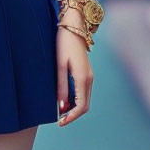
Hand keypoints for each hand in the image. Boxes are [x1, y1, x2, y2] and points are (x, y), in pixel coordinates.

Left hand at [56, 7, 92, 126]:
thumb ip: (61, 86)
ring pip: (85, 99)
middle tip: (59, 119)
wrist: (73, 26)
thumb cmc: (64, 43)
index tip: (60, 122)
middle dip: (73, 114)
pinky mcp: (86, 72)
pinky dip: (76, 99)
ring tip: (60, 110)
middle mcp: (89, 79)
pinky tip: (65, 98)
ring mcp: (89, 76)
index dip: (71, 117)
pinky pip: (83, 91)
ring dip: (74, 107)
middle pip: (85, 105)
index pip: (81, 107)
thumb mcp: (59, 65)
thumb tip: (61, 106)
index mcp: (83, 79)